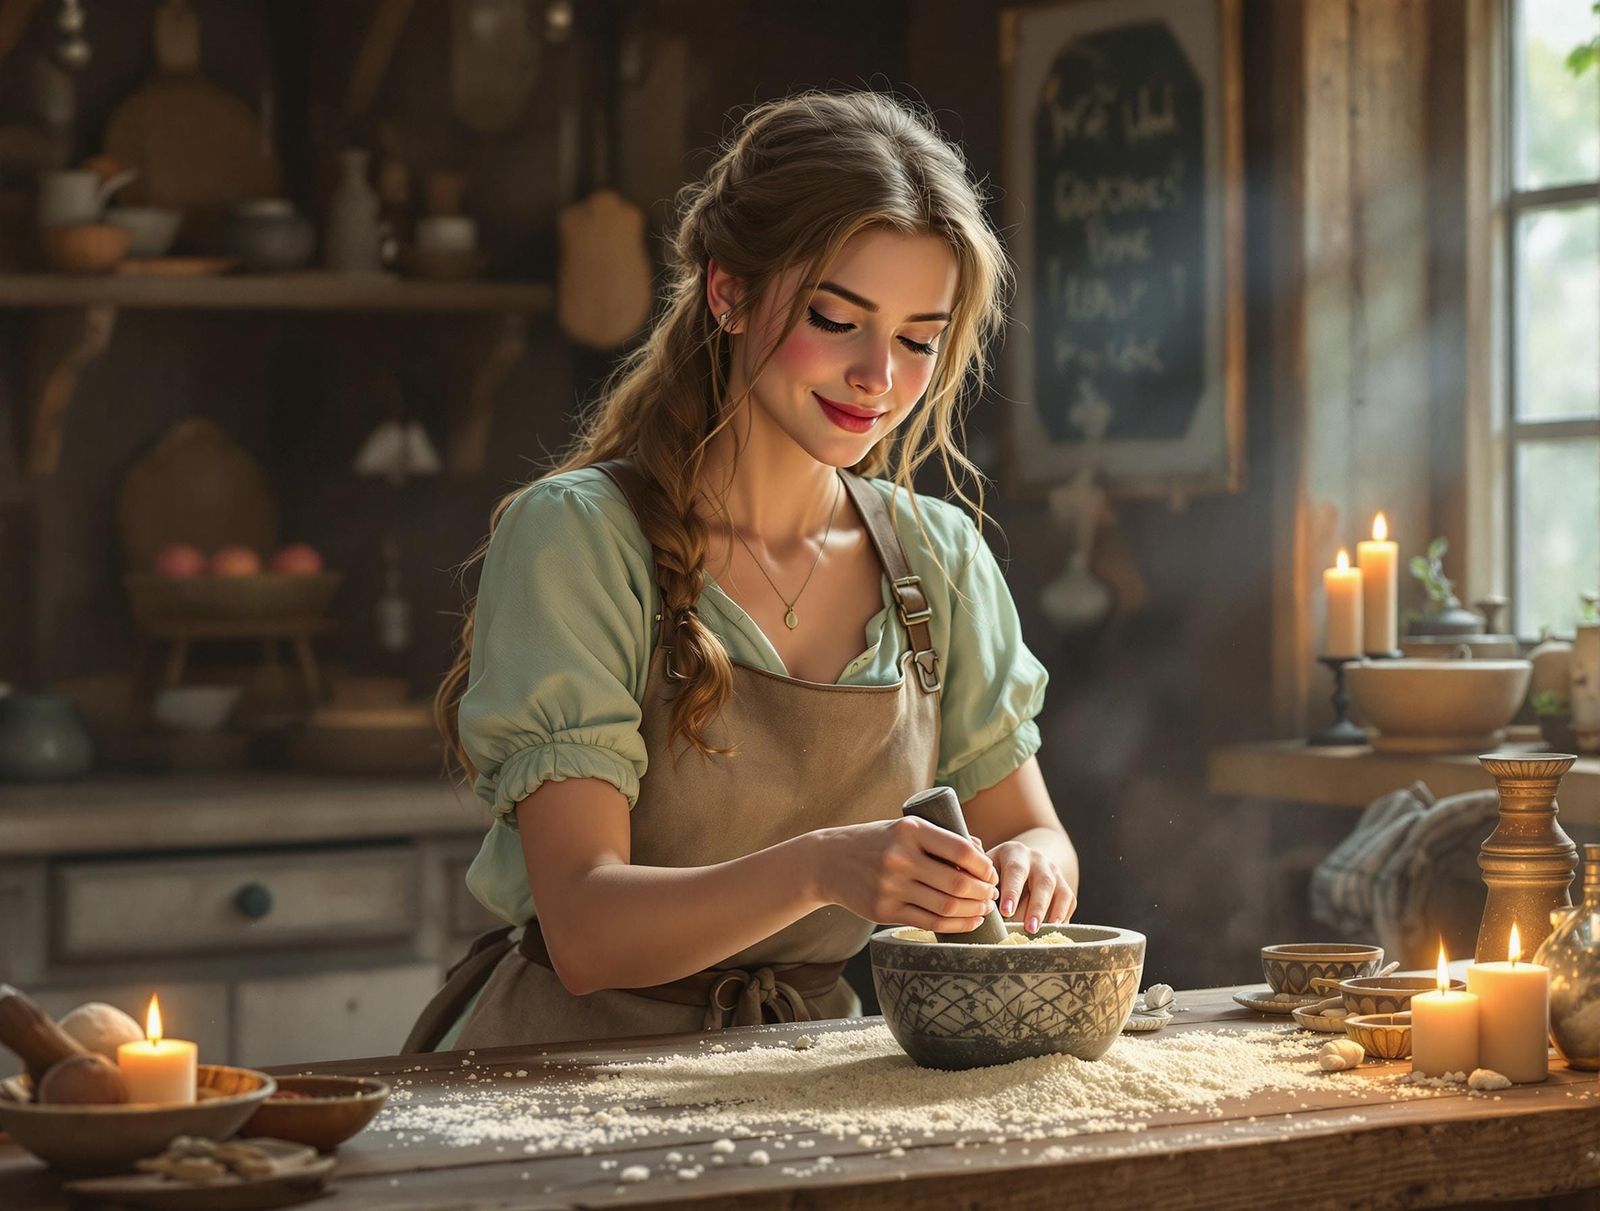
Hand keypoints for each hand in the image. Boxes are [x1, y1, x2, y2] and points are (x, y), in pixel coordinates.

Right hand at [812, 818, 998, 931]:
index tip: (991, 873)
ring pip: (946, 906)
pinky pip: (929, 922)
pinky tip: (968, 922)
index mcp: (909, 830)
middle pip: (957, 883)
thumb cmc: (875, 842)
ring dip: (973, 911)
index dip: (984, 866)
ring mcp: (890, 887)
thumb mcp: (904, 828)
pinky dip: (955, 926)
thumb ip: (939, 837)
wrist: (827, 862)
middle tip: (992, 894)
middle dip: (983, 892)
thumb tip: (979, 851)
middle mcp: (900, 857)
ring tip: (984, 909)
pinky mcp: (883, 911)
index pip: (961, 851)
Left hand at [983, 838, 1075, 932]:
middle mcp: (1038, 860)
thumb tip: (964, 879)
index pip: (1015, 870)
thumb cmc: (995, 870)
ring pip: (1058, 891)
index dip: (1012, 891)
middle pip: (1042, 882)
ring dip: (1049, 913)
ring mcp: (1054, 872)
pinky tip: (1052, 931)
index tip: (1006, 912)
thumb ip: (975, 873)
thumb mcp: (984, 866)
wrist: (1023, 860)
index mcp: (1014, 852)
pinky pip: (1069, 901)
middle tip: (1028, 928)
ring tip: (1040, 932)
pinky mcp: (1065, 886)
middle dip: (1035, 907)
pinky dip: (1062, 916)